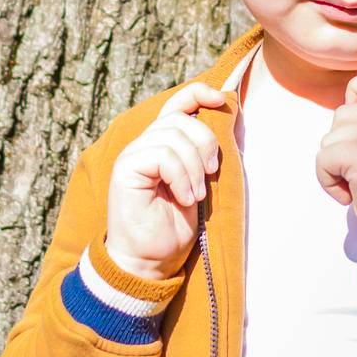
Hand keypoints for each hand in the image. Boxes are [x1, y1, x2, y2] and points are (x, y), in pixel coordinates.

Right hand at [105, 82, 226, 279]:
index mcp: (161, 144)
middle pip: (181, 119)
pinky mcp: (125, 169)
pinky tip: (183, 199)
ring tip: (194, 196)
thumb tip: (230, 119)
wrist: (150, 262)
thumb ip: (205, 153)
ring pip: (173, 136)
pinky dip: (181, 177)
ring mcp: (132, 155)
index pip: (177, 104)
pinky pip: (163, 155)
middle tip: (210, 176)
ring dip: (193, 168)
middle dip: (205, 144)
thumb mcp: (199, 184)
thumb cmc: (174, 228)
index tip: (221, 100)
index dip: (198, 93)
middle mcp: (144, 145)